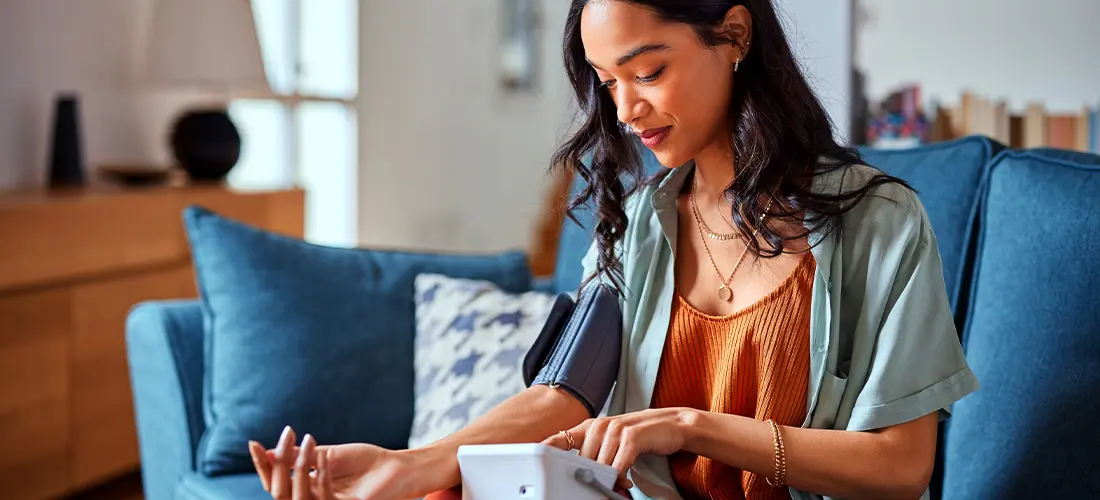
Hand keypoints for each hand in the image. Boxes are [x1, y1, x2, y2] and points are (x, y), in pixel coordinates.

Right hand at [249, 426, 450, 499]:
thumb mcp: (329, 455)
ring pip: (297, 495)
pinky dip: (320, 474)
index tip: (252, 443)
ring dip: (299, 465)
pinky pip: (322, 497)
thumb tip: (270, 451)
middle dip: (276, 463)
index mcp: (306, 488)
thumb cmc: (366, 463)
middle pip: (278, 491)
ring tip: (308, 439)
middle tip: (286, 434)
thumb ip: (301, 456)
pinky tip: (323, 456)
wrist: (398, 469)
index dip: (262, 465)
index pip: (274, 482)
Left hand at [541, 408, 696, 489]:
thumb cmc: (639, 437)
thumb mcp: (612, 442)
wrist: (671, 425)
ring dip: (607, 480)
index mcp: (590, 426)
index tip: (534, 462)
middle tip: (598, 488)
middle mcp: (599, 425)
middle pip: (581, 460)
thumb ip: (594, 455)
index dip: (545, 450)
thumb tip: (579, 476)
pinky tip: (625, 482)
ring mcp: (615, 429)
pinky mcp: (631, 437)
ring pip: (599, 465)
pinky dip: (620, 477)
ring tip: (617, 486)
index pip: (560, 439)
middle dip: (589, 477)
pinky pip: (618, 466)